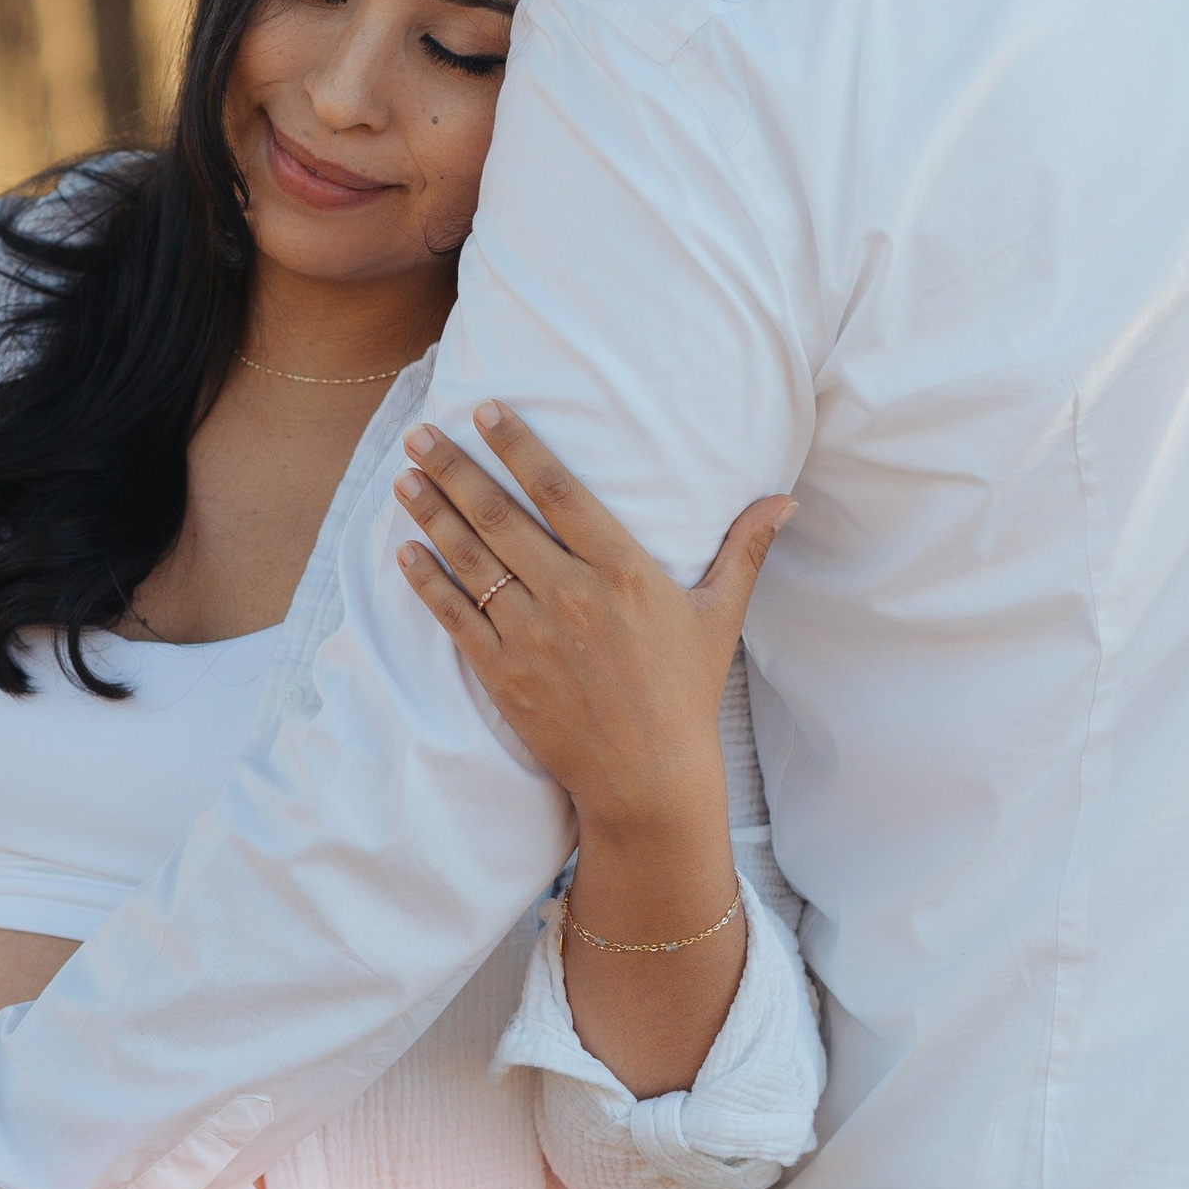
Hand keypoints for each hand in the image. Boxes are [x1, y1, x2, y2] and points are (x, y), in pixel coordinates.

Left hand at [393, 403, 792, 836]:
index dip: (520, 446)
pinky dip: (427, 581)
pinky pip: (454, 616)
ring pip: (470, 560)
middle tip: (420, 432)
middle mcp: (571, 595)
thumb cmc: (686, 693)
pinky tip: (405, 550)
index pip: (560, 492)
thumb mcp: (721, 617)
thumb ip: (745, 550)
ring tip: (404, 477)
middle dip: (455, 469)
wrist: (648, 779)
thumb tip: (784, 500)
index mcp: (622, 572)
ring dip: (432, 514)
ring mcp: (531, 634)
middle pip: (500, 517)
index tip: (486, 409)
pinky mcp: (503, 673)